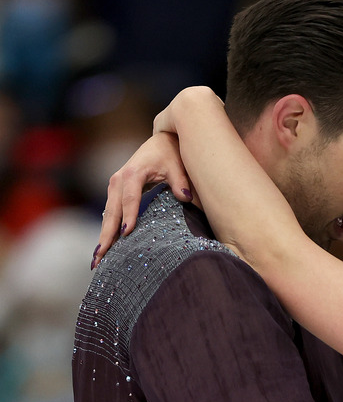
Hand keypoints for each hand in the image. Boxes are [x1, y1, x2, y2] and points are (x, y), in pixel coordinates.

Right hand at [92, 132, 194, 268]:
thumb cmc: (170, 154)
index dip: (129, 217)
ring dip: (103, 236)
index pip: (130, 199)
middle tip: (100, 257)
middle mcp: (118, 180)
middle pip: (112, 211)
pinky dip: (107, 230)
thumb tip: (186, 196)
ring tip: (97, 259)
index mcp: (133, 173)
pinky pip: (110, 213)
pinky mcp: (115, 192)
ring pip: (108, 215)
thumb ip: (180, 181)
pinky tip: (105, 247)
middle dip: (106, 235)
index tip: (126, 235)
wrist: (160, 142)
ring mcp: (114, 186)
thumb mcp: (177, 165)